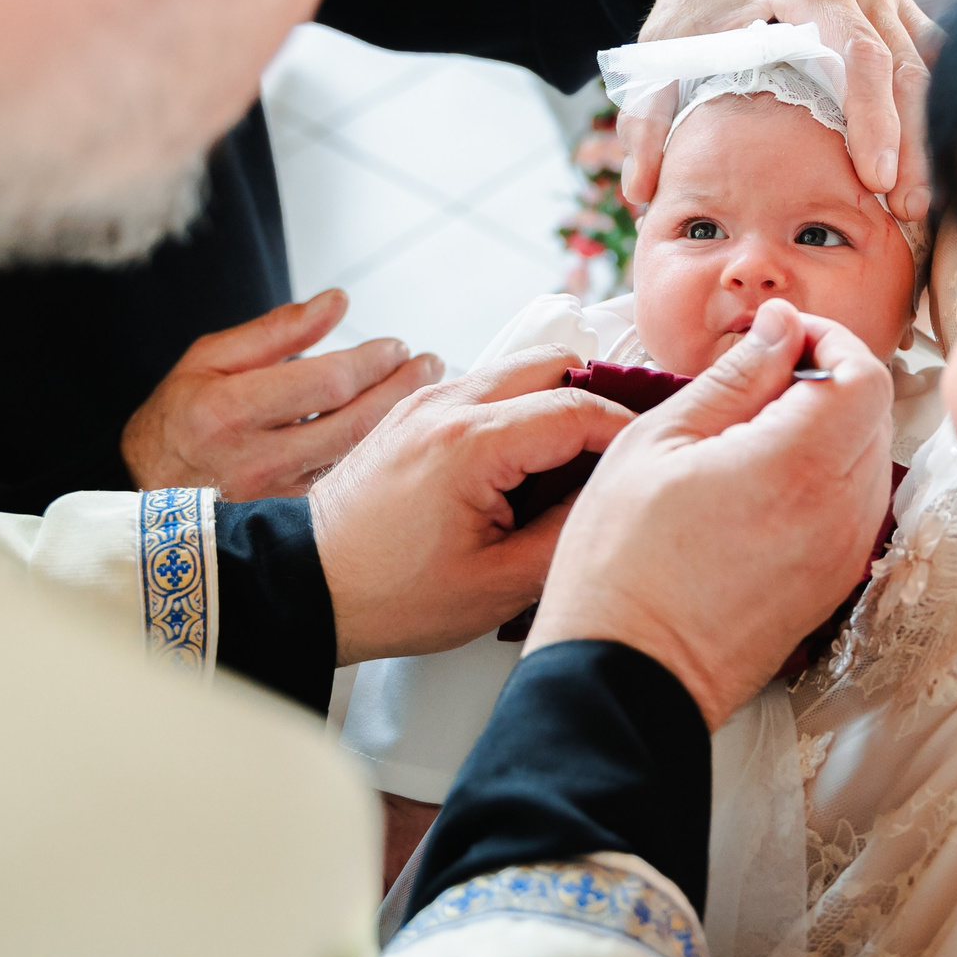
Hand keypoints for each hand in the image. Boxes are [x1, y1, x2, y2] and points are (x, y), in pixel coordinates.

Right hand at [120, 290, 441, 500]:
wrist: (148, 495)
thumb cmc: (179, 418)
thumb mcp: (208, 359)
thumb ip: (277, 331)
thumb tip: (338, 300)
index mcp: (228, 411)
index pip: (326, 383)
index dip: (372, 361)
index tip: (396, 345)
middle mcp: (254, 460)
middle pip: (354, 422)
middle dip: (402, 388)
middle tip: (431, 363)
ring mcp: (275, 498)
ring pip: (357, 457)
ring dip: (400, 421)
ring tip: (424, 389)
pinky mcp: (290, 520)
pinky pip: (347, 484)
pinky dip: (380, 453)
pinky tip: (399, 430)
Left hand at [308, 347, 636, 663]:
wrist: (305, 584)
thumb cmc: (386, 593)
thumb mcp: (495, 585)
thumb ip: (566, 536)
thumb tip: (609, 499)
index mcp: (470, 444)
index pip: (578, 408)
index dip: (628, 429)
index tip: (650, 453)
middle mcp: (447, 405)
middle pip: (555, 363)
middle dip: (599, 399)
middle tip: (620, 450)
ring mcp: (426, 401)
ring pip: (520, 371)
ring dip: (557, 403)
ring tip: (575, 465)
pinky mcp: (414, 411)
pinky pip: (486, 390)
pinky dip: (520, 412)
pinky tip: (528, 467)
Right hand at [527, 298, 893, 727]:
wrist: (626, 674)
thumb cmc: (622, 562)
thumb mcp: (659, 442)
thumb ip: (733, 377)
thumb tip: (779, 326)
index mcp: (797, 465)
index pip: (865, 373)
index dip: (829, 339)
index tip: (780, 337)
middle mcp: (839, 511)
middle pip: (875, 411)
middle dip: (827, 377)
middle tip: (758, 378)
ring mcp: (843, 553)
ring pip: (869, 457)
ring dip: (828, 428)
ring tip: (751, 434)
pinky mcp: (833, 583)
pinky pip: (855, 506)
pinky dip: (825, 476)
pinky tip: (761, 482)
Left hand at [629, 0, 939, 220]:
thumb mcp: (665, 41)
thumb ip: (649, 113)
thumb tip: (638, 192)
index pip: (855, 54)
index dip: (871, 118)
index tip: (876, 179)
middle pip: (906, 68)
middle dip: (914, 143)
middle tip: (911, 211)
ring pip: (929, 69)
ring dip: (931, 135)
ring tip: (923, 203)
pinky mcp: (900, 9)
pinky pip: (932, 63)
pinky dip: (934, 113)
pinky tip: (932, 165)